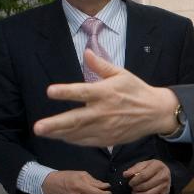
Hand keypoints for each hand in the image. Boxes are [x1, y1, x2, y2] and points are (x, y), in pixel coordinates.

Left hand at [35, 51, 180, 146]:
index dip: (66, 92)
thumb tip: (87, 52)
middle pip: (76, 119)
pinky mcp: (108, 139)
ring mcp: (105, 128)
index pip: (82, 92)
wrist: (156, 113)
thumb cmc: (136, 90)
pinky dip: (72, 139)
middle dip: (56, 124)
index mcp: (106, 92)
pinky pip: (86, 141)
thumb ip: (101, 65)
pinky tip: (60, 137)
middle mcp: (103, 112)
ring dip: (59, 133)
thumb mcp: (121, 73)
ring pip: (78, 133)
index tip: (50, 91)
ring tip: (42, 131)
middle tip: (38, 127)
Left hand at [124, 159, 171, 193]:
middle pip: (146, 186)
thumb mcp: (143, 164)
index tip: (130, 183)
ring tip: (135, 193)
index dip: (135, 180)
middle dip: (136, 188)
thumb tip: (125, 174)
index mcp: (158, 166)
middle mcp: (164, 176)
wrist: (165, 171)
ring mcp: (165, 186)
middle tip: (132, 188)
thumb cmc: (152, 167)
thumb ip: (134, 169)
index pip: (144, 175)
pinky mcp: (165, 193)